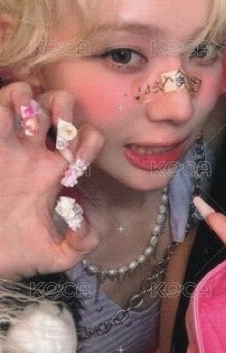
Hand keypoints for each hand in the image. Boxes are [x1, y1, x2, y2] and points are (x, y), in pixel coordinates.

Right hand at [0, 82, 103, 279]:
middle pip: (60, 107)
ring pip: (29, 98)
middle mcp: (35, 152)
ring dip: (34, 101)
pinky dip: (7, 102)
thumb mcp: (54, 254)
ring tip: (32, 122)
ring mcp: (9, 144)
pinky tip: (9, 118)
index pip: (85, 138)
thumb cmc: (11, 252)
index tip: (77, 162)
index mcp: (55, 172)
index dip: (89, 141)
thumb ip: (81, 242)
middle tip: (59, 128)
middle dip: (64, 108)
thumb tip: (88, 221)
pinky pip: (0, 105)